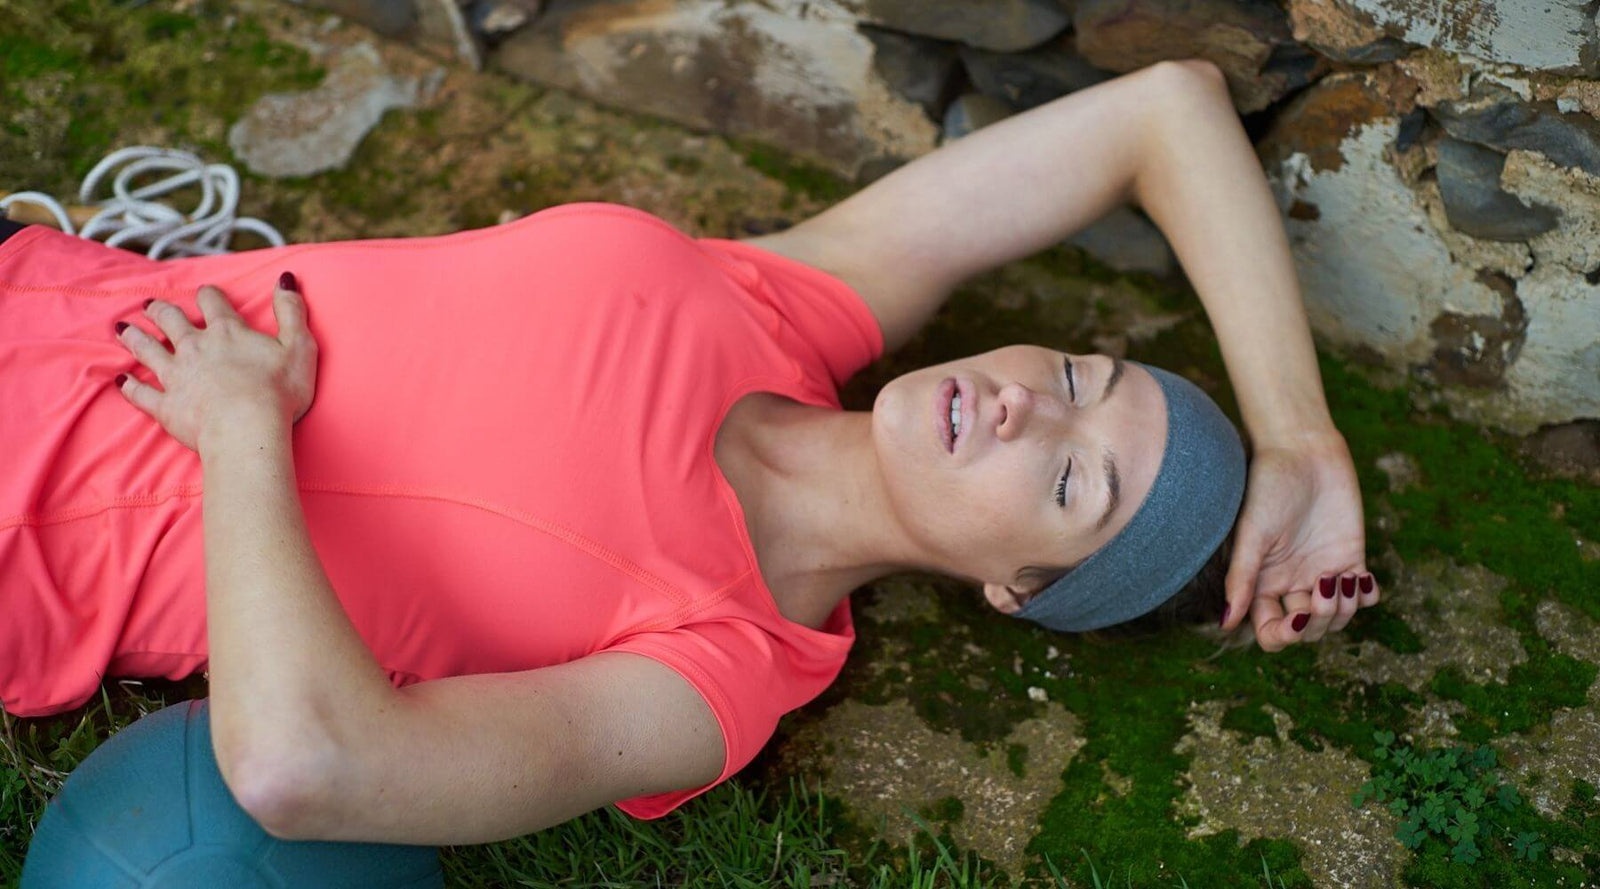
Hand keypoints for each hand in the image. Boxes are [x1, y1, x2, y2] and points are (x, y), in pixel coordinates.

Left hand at [112, 274, 318, 452]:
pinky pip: (141, 393)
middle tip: (151, 306)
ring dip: (134, 337)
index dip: (208, 296)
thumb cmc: (278, 391)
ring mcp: (176, 376)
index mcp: (227, 332)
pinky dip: (130, 386)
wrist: (246, 429)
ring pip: (147, 349)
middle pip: (170, 321)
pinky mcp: (166, 405)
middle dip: (160, 311)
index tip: (205, 294)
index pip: (213, 303)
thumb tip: (284, 278)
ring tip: (123, 329)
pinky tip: (122, 380)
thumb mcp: (299, 346)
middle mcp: (195, 347)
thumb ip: (292, 311)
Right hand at [1219, 431, 1378, 651]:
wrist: (1303, 452)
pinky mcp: (1350, 557)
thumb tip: (1226, 622)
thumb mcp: (1251, 535)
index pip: (1271, 632)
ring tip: (1343, 580)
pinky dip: (1366, 596)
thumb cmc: (1268, 488)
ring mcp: (1322, 572)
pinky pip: (1364, 596)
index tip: (1295, 618)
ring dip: (1344, 610)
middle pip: (1308, 631)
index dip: (1284, 636)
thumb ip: (1242, 580)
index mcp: (1263, 583)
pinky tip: (1360, 578)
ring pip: (1337, 618)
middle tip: (1324, 589)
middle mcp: (1291, 583)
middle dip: (1320, 622)